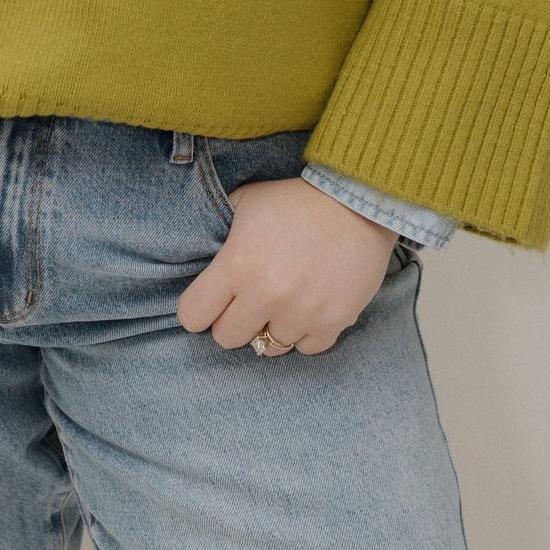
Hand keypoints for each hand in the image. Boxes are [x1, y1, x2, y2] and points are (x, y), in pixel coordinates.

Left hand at [178, 172, 398, 355]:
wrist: (357, 201)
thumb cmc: (296, 200)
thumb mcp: (246, 201)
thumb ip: (219, 230)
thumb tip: (204, 255)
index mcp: (238, 264)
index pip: (193, 315)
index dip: (197, 310)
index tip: (209, 302)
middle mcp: (266, 294)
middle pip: (227, 338)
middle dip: (233, 321)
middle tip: (247, 301)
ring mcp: (301, 312)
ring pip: (268, 346)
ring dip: (272, 325)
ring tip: (284, 298)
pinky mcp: (333, 322)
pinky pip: (306, 348)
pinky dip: (304, 333)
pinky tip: (308, 307)